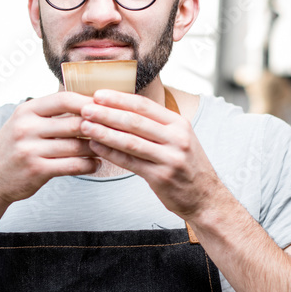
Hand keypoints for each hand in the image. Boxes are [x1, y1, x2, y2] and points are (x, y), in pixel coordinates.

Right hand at [0, 92, 98, 204]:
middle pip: (74, 122)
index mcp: (26, 111)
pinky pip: (73, 165)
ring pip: (77, 145)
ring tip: (107, 148)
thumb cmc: (12, 150)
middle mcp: (26, 127)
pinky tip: (95, 164)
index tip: (105, 106)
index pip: (64, 99)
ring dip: (96, 148)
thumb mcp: (23, 123)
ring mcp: (31, 149)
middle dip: (98, 126)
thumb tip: (86, 103)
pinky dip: (89, 165)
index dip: (88, 101)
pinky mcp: (37, 170)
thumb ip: (48, 114)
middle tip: (115, 129)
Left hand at [79, 90, 225, 218]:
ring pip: (131, 141)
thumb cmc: (185, 165)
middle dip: (107, 113)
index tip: (98, 94)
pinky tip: (95, 147)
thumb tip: (121, 108)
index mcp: (178, 123)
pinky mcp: (161, 177)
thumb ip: (155, 125)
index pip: (144, 106)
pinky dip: (111, 154)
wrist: (206, 197)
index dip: (119, 99)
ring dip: (105, 133)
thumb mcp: (178, 138)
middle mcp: (177, 138)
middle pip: (135, 121)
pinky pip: (130, 162)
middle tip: (85, 108)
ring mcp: (170, 158)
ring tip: (85, 126)